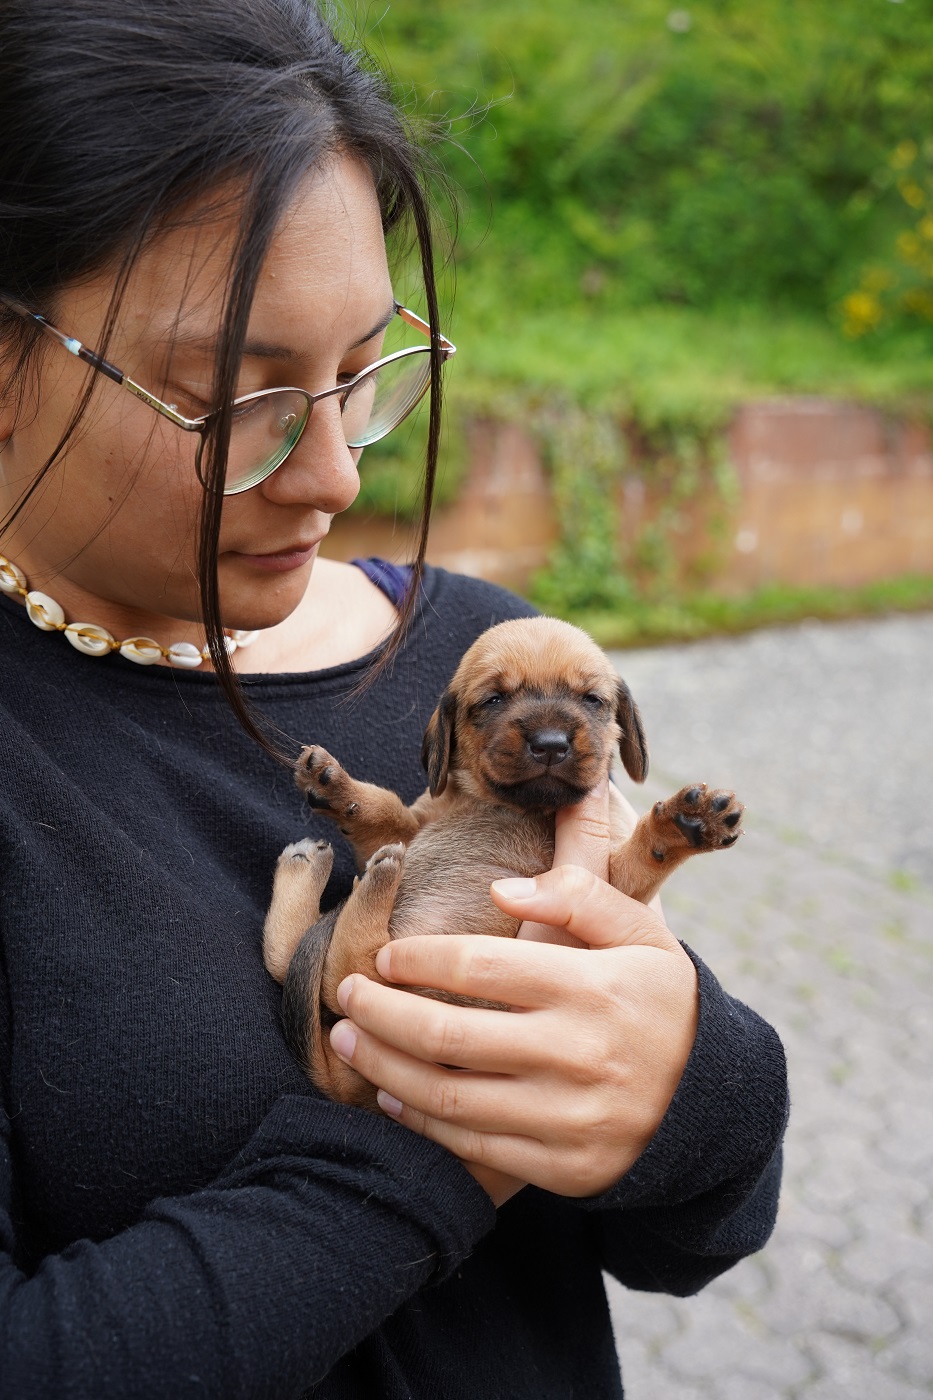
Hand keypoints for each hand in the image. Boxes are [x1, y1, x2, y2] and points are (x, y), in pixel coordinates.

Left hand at [328, 861, 698, 1198]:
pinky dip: (422, 1121)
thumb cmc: (662, 1000)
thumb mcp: (641, 933)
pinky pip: (474, 1145)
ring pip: (449, 1097)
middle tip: (344, 992)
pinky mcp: (563, 1166)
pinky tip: (393, 1094)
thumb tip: (504, 889)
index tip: (385, 954)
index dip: (419, 960)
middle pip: (449, 1036)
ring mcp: (570, 1117)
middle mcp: (578, 1054)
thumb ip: (578, 894)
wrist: (714, 1101)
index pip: (481, 967)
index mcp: (593, 988)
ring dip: (384, 1068)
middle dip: (380, 1012)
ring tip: (348, 1041)